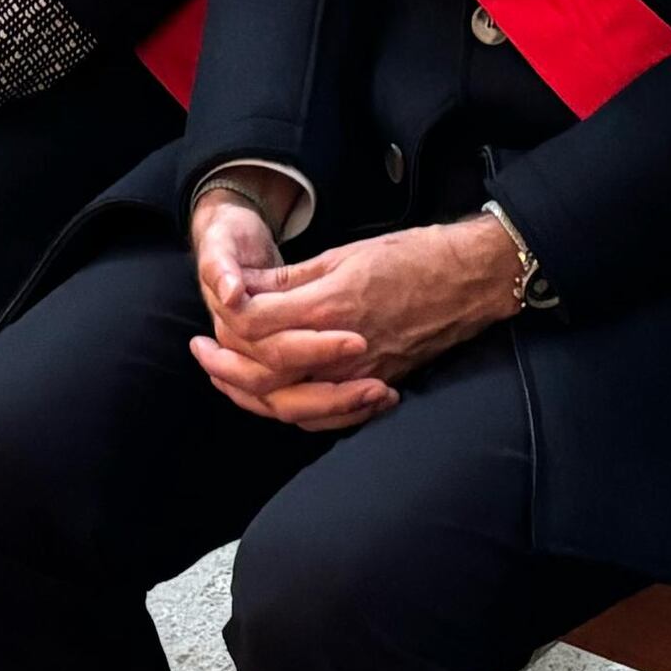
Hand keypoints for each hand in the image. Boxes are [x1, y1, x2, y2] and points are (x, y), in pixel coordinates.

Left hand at [193, 212, 525, 431]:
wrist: (469, 280)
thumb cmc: (413, 257)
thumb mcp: (346, 253)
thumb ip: (293, 279)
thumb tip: (247, 289)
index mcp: (330, 307)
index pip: (257, 326)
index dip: (228, 320)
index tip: (215, 307)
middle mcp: (342, 350)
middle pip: (265, 376)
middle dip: (225, 368)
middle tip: (200, 352)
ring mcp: (360, 375)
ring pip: (290, 404)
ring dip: (250, 396)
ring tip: (225, 380)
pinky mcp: (376, 386)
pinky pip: (325, 417)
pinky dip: (292, 412)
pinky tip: (273, 401)